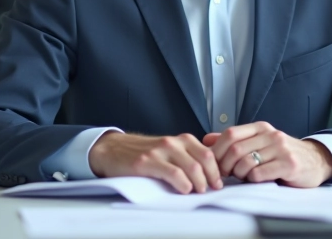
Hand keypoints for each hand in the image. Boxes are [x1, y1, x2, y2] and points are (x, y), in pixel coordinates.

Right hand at [87, 132, 223, 193]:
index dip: (217, 170)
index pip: (208, 153)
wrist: (112, 150)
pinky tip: (184, 189)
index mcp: (181, 140)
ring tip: (198, 191)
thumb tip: (209, 175)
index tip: (218, 183)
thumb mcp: (168, 150)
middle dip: (211, 178)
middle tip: (210, 189)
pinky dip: (183, 184)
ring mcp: (160, 151)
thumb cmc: (142, 153)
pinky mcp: (147, 162)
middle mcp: (173, 143)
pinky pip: (173, 173)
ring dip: (199, 183)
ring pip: (191, 167)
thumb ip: (186, 157)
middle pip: (204, 160)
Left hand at [202, 122, 331, 187]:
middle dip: (225, 166)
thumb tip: (206, 140)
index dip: (217, 150)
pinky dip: (253, 180)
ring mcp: (281, 149)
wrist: (315, 161)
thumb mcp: (259, 142)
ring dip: (239, 174)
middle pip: (235, 149)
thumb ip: (234, 141)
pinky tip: (258, 180)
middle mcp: (271, 135)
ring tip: (244, 177)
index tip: (213, 163)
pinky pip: (260, 174)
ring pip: (246, 163)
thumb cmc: (282, 154)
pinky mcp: (289, 165)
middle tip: (225, 175)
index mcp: (261, 127)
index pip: (231, 134)